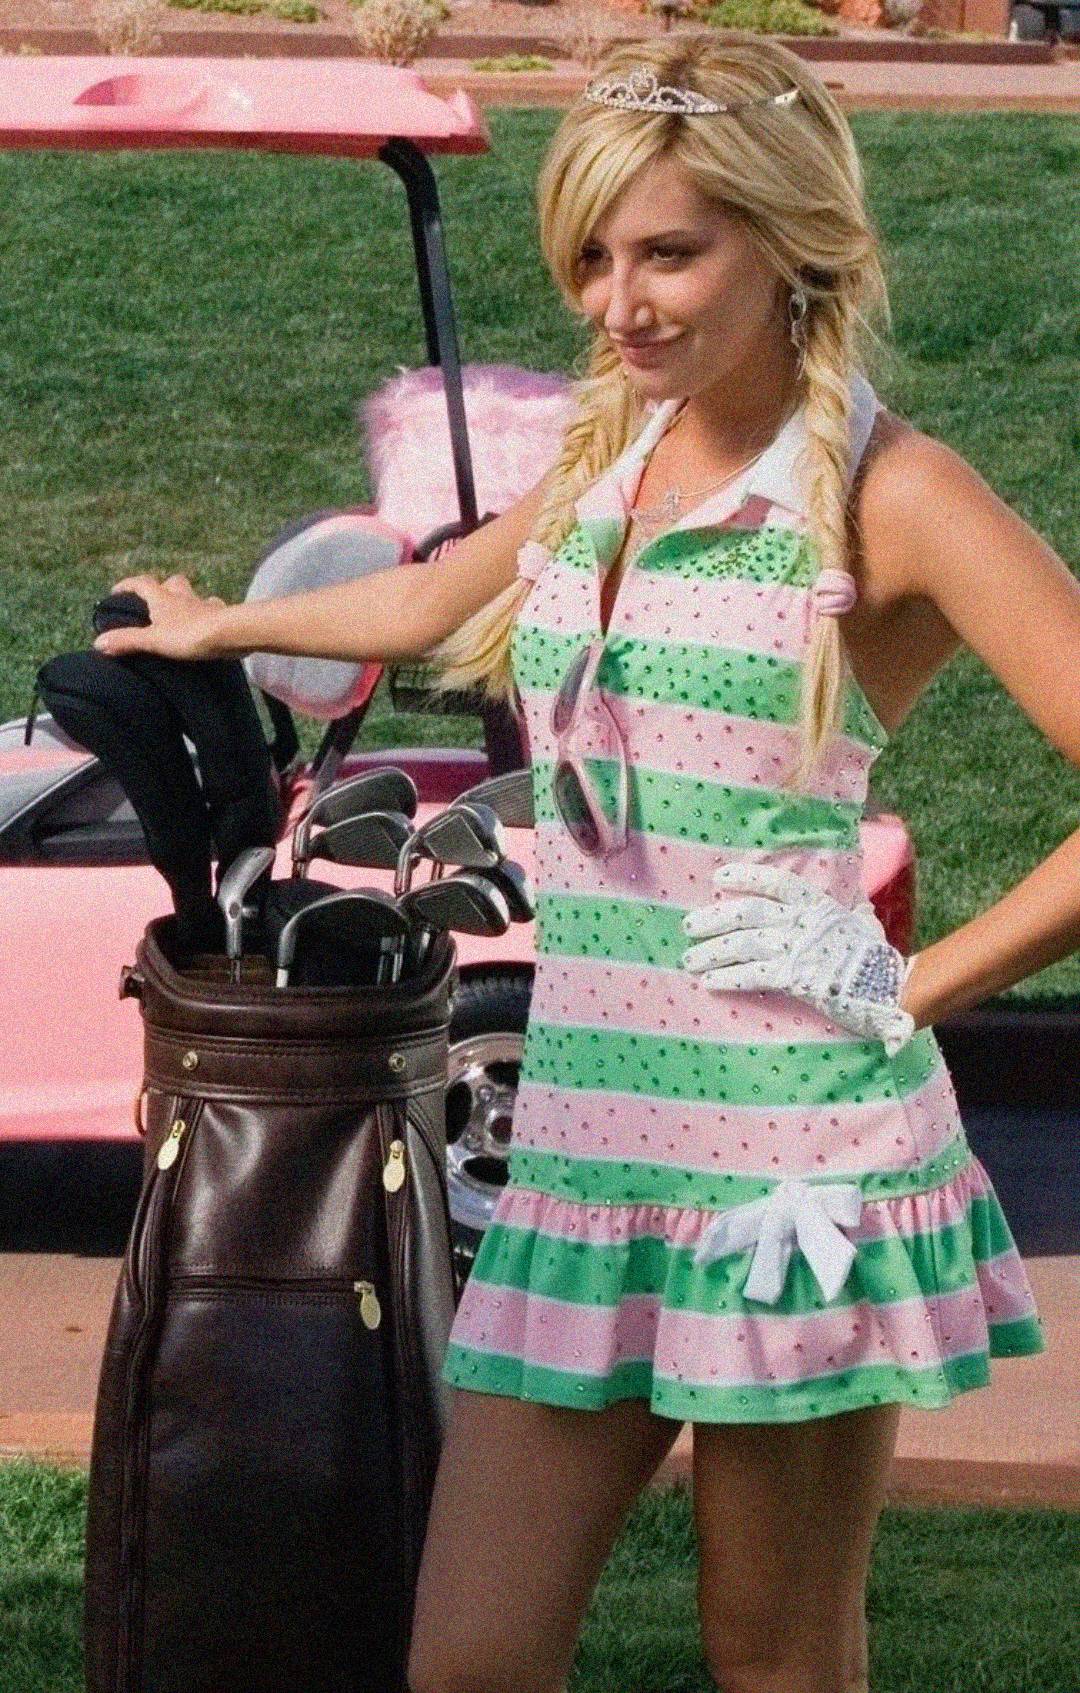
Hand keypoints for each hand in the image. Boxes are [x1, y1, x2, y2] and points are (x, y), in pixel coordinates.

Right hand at [92, 572, 227, 661]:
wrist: (230, 633)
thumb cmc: (190, 635)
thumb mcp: (153, 640)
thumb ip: (127, 641)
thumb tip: (97, 643)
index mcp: (163, 599)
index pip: (141, 584)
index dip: (127, 585)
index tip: (116, 591)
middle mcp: (183, 597)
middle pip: (172, 582)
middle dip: (162, 586)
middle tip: (155, 599)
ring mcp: (204, 604)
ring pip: (193, 593)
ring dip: (186, 598)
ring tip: (181, 610)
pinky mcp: (222, 615)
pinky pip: (214, 607)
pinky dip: (209, 610)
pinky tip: (209, 618)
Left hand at [680, 862, 917, 1055]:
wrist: (893, 992)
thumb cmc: (878, 961)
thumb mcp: (866, 924)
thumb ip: (854, 909)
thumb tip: (856, 899)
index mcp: (820, 906)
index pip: (777, 882)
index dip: (746, 877)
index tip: (719, 878)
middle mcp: (804, 923)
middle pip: (748, 913)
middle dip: (713, 919)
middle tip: (688, 926)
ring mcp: (799, 950)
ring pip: (743, 944)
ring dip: (712, 952)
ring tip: (690, 960)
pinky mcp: (796, 979)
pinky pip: (753, 975)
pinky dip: (728, 977)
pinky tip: (710, 982)